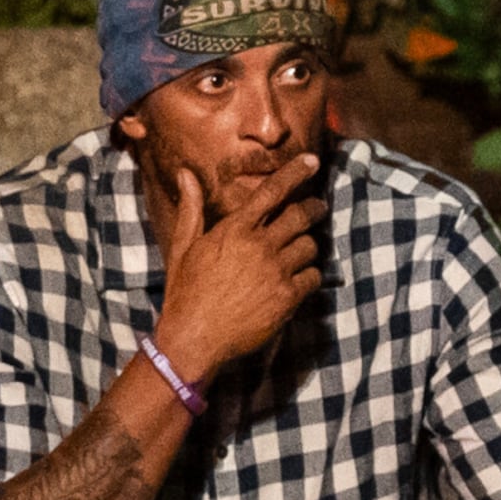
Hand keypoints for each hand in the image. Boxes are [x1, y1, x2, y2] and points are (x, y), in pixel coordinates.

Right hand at [151, 153, 325, 378]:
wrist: (194, 337)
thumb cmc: (185, 291)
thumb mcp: (182, 247)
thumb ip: (191, 208)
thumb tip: (185, 174)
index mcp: (234, 229)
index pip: (271, 192)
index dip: (295, 173)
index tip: (312, 161)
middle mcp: (259, 246)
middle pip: (301, 215)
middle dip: (314, 208)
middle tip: (318, 207)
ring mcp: (276, 272)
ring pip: (310, 246)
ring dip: (308, 245)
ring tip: (300, 250)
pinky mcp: (287, 297)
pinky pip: (313, 276)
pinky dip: (309, 275)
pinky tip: (296, 280)